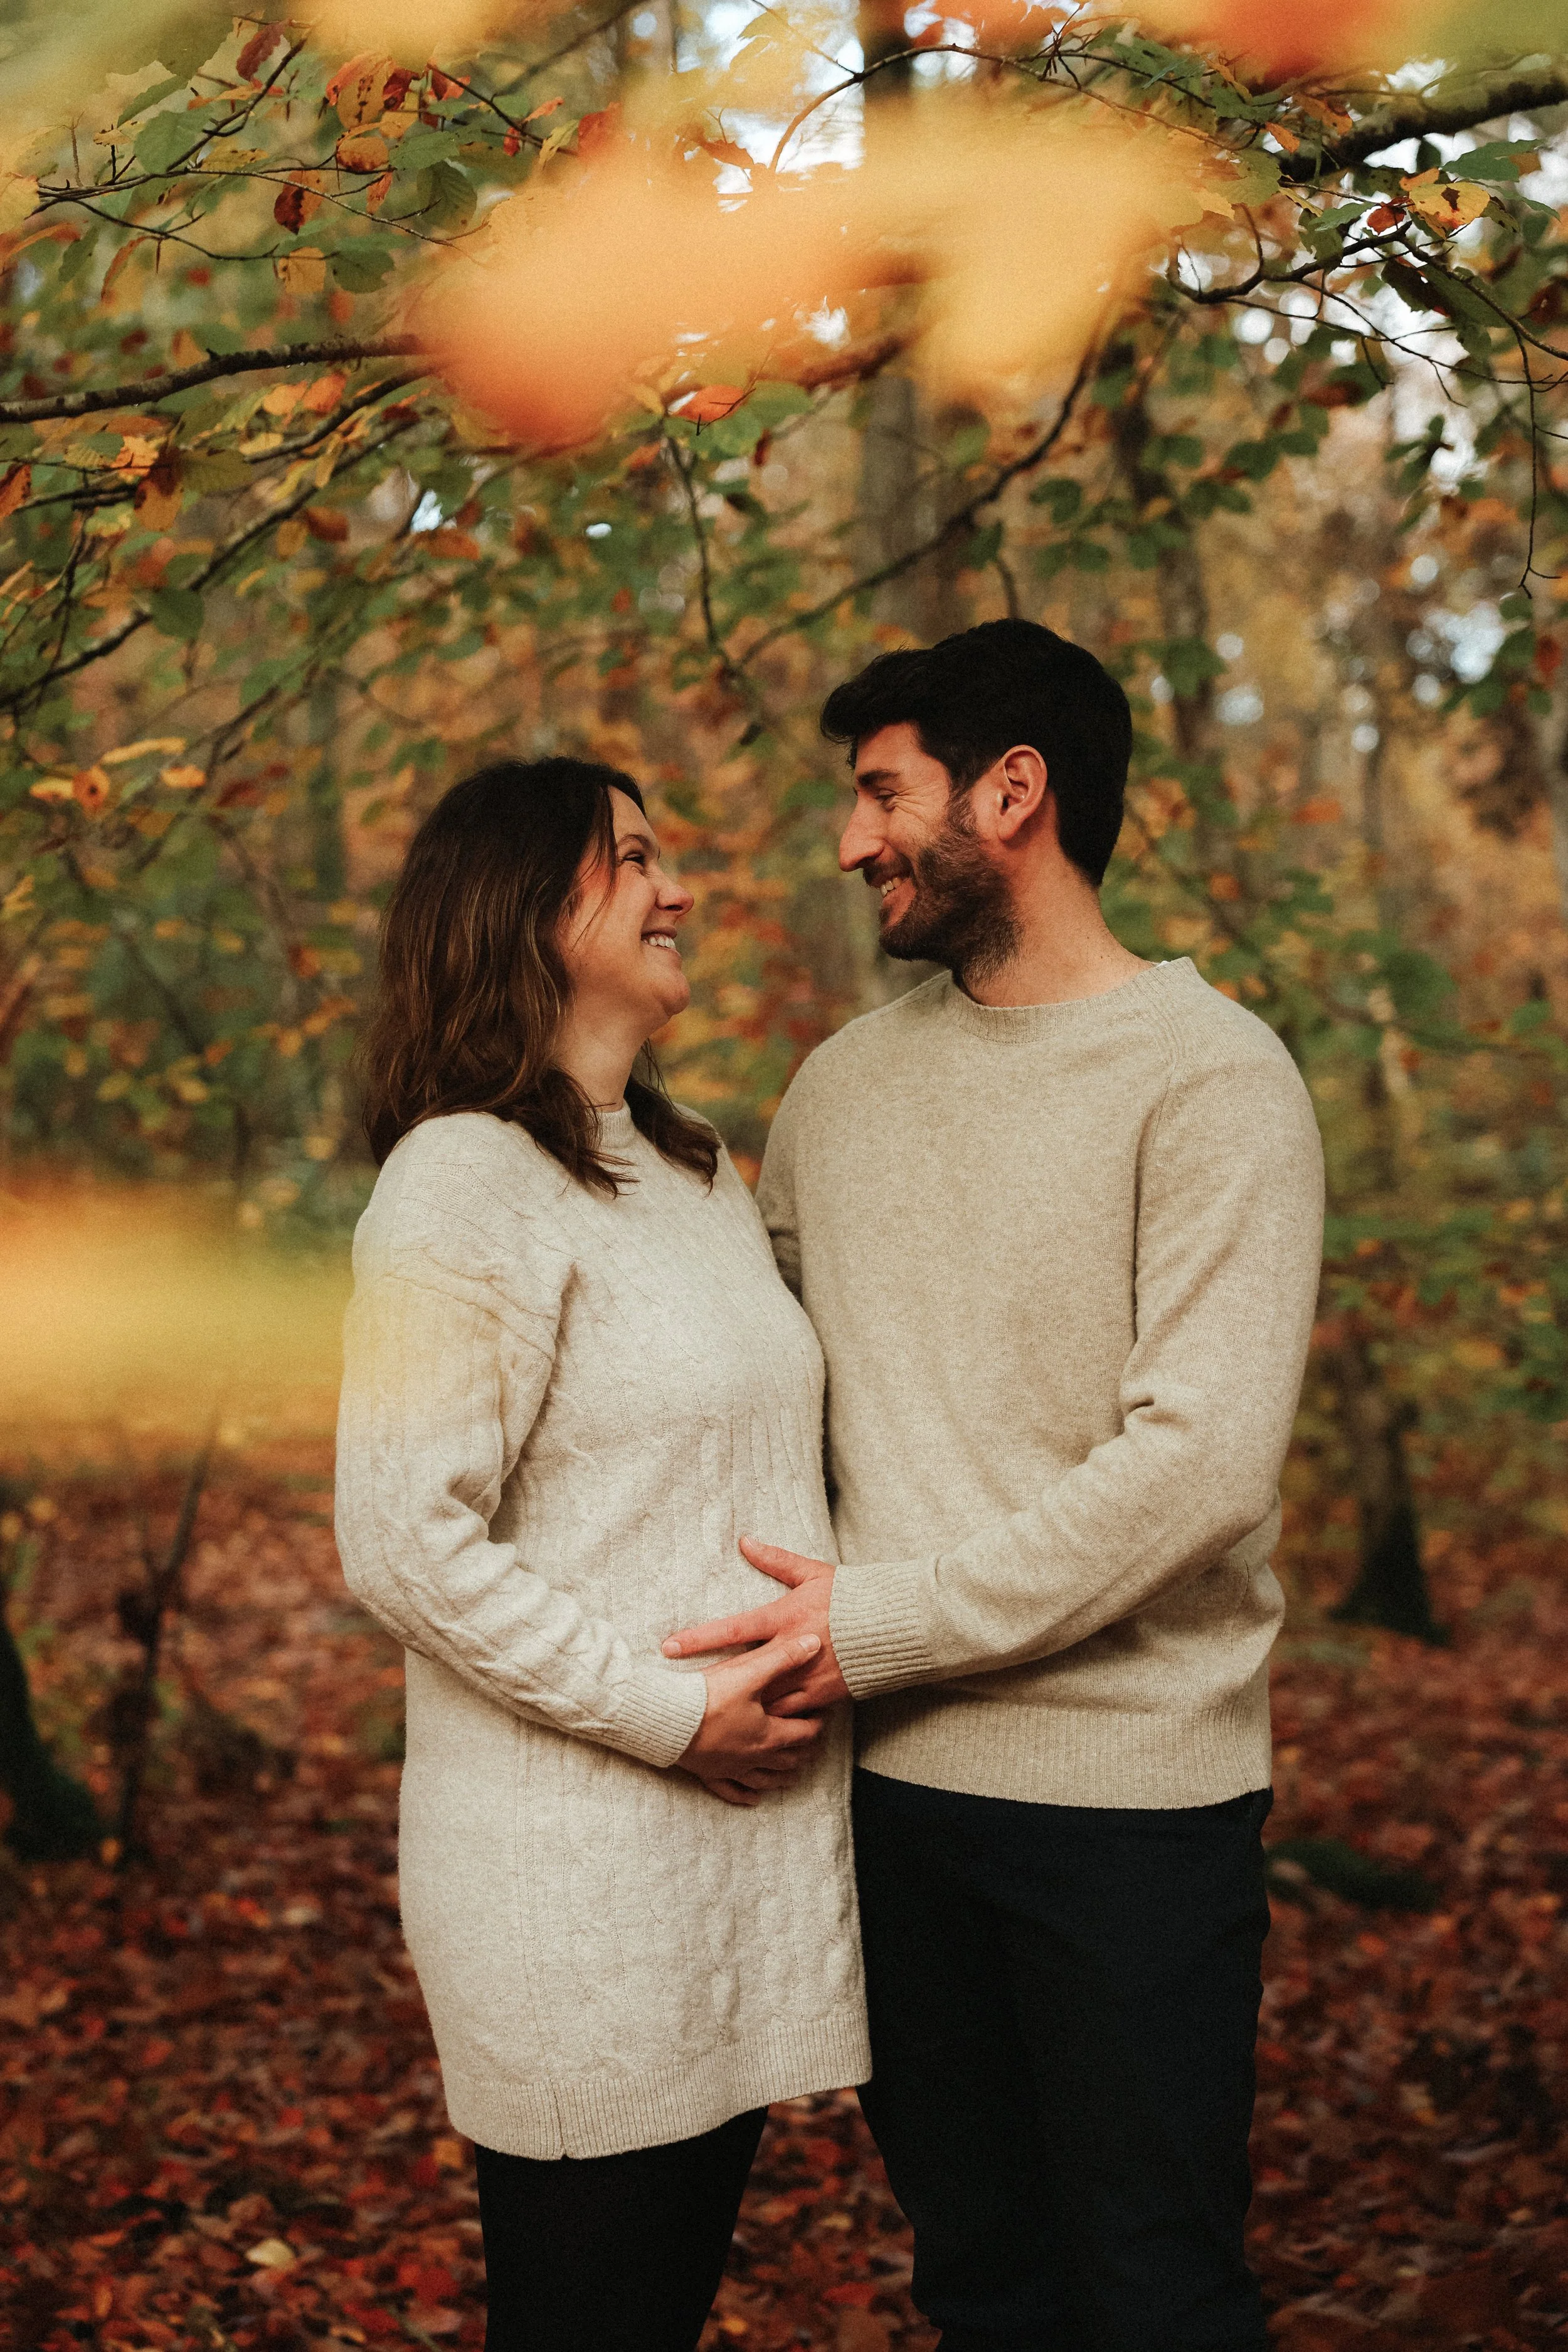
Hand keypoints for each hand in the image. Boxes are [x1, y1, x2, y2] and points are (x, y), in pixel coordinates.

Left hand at [664, 1539, 848, 1714]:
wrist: (896, 1625)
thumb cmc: (852, 1595)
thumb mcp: (813, 1573)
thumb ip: (776, 1560)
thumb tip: (745, 1540)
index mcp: (784, 1617)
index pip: (733, 1628)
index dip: (699, 1638)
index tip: (669, 1646)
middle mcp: (790, 1649)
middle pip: (741, 1671)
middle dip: (711, 1683)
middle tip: (680, 1695)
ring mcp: (807, 1676)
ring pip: (764, 1699)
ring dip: (741, 1706)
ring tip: (714, 1715)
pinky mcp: (823, 1696)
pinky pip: (792, 1714)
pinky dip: (776, 1718)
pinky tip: (759, 1725)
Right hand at [676, 1631, 826, 1808]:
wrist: (667, 1719)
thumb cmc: (709, 1697)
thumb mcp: (750, 1672)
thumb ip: (783, 1658)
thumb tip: (814, 1643)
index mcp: (768, 1735)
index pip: (804, 1734)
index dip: (817, 1724)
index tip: (822, 1715)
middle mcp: (753, 1757)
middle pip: (789, 1760)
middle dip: (804, 1751)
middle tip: (813, 1743)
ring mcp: (731, 1768)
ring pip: (765, 1779)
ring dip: (783, 1777)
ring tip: (793, 1774)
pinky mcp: (708, 1773)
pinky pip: (731, 1791)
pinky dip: (745, 1795)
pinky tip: (754, 1799)